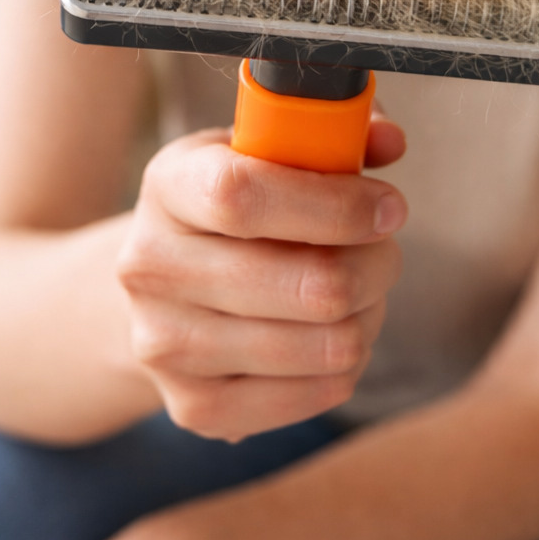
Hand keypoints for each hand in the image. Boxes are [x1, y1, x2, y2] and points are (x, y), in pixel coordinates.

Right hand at [116, 108, 406, 440]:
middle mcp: (149, 266)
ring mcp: (164, 345)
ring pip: (327, 345)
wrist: (161, 287)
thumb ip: (330, 132)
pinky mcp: (195, 407)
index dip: (334, 205)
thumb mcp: (267, 150)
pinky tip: (330, 333)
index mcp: (167, 184)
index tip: (388, 207)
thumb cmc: (236, 205)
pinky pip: (320, 394)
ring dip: (367, 314)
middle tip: (384, 248)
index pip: (242, 196)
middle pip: (309, 285)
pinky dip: (347, 363)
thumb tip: (387, 142)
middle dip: (375, 264)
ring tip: (358, 291)